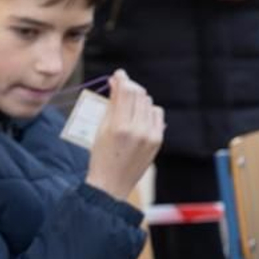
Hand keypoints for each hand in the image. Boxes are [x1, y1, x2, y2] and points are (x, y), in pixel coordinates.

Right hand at [85, 69, 163, 200]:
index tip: (118, 74)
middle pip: (139, 94)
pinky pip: (157, 115)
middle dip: (130, 87)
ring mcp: (150, 135)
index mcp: (119, 127)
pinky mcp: (158, 139)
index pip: (125, 92)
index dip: (122, 79)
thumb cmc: (100, 157)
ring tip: (128, 106)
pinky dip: (148, 111)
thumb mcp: (100, 130)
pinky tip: (139, 117)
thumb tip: (117, 82)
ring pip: (148, 103)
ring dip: (138, 100)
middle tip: (121, 86)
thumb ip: (111, 105)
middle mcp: (138, 129)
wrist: (111, 184)